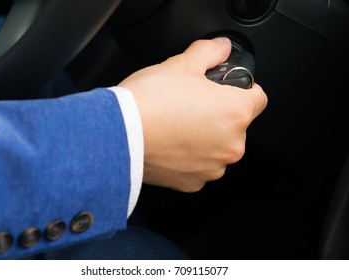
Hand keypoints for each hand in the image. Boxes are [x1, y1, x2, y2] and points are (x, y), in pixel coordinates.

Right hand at [119, 37, 267, 191]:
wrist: (118, 135)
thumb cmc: (150, 102)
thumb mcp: (182, 64)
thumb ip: (209, 52)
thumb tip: (220, 48)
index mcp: (235, 113)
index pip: (258, 97)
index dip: (242, 88)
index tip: (226, 89)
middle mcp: (230, 145)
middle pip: (236, 125)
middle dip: (219, 114)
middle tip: (192, 105)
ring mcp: (212, 167)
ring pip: (217, 147)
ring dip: (205, 138)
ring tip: (178, 125)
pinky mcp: (192, 183)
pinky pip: (199, 166)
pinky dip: (190, 157)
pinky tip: (171, 144)